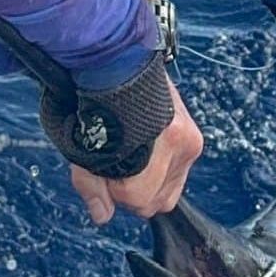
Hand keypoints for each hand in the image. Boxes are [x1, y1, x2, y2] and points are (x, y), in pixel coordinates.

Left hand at [71, 80, 202, 225]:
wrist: (111, 61)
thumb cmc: (93, 102)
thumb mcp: (83, 150)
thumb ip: (92, 186)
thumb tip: (102, 215)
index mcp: (150, 153)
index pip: (138, 199)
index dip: (115, 191)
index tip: (103, 169)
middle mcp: (177, 144)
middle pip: (159, 200)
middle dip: (134, 190)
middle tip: (116, 164)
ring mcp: (188, 136)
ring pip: (172, 188)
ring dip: (151, 179)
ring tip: (132, 152)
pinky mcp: (192, 131)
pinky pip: (180, 168)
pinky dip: (163, 165)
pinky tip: (146, 146)